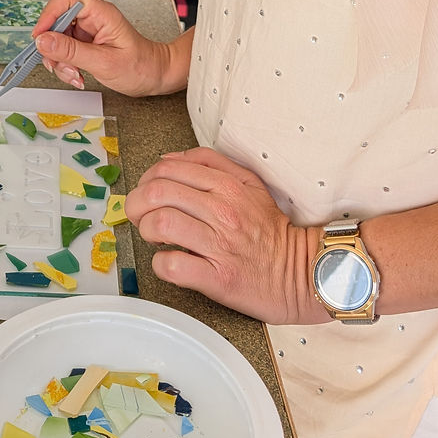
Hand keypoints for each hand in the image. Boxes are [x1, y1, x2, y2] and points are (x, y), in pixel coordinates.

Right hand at [31, 0, 181, 97]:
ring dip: (58, 59)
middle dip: (52, 45)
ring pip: (57, 38)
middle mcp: (92, 18)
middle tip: (57, 64)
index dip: (49, 13)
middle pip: (57, 19)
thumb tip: (42, 41)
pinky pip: (64, 50)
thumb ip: (71, 51)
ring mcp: (87, 30)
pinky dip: (64, 65)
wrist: (156, 76)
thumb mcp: (104, 62)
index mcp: (101, 13)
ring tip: (73, 74)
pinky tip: (76, 75)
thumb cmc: (141, 66)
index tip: (41, 36)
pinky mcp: (85, 43)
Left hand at [125, 147, 321, 324]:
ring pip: (161, 224)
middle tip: (139, 215)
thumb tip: (168, 159)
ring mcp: (219, 245)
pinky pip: (173, 266)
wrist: (301, 272)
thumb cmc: (269, 230)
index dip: (145, 180)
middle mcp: (222, 211)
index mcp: (226, 186)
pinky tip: (168, 261)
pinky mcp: (218, 278)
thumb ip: (210, 163)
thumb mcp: (248, 183)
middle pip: (157, 193)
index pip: (167, 170)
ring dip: (146, 230)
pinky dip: (161, 264)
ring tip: (154, 237)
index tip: (145, 193)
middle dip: (136, 204)